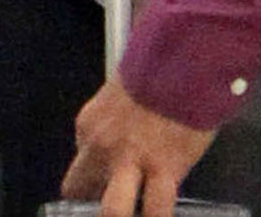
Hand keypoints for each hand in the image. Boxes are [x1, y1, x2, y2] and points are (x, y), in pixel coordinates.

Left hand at [61, 76, 215, 216]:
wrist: (181, 60)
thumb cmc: (153, 72)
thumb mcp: (118, 100)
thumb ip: (114, 129)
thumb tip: (122, 153)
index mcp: (87, 126)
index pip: (79, 169)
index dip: (92, 182)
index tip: (105, 185)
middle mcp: (100, 146)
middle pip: (81, 190)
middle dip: (95, 203)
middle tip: (113, 207)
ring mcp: (130, 161)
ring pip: (113, 211)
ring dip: (121, 214)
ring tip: (136, 212)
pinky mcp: (163, 169)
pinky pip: (156, 210)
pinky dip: (156, 216)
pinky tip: (158, 213)